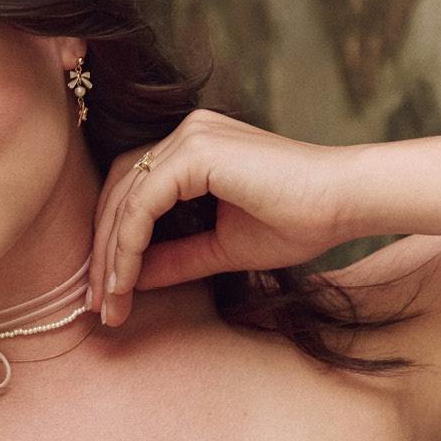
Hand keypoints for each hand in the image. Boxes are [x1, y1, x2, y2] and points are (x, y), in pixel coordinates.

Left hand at [88, 110, 358, 327]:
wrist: (342, 204)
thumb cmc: (297, 222)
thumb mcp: (221, 249)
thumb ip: (174, 258)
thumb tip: (129, 280)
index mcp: (193, 150)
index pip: (133, 193)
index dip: (115, 245)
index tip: (110, 297)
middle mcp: (186, 133)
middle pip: (119, 192)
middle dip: (103, 253)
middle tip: (98, 306)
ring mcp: (190, 136)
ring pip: (125, 198)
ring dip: (111, 255)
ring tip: (109, 303)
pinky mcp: (196, 151)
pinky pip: (143, 202)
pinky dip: (129, 244)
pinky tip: (127, 281)